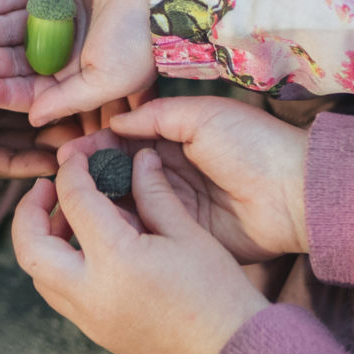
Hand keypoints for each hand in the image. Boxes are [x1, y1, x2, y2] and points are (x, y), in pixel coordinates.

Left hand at [0, 0, 154, 125]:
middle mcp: (64, 45)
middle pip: (20, 57)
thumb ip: (68, 100)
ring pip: (15, 25)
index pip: (34, 88)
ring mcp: (57, 11)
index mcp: (76, 74)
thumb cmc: (141, 42)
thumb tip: (34, 120)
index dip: (9, 91)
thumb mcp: (107, 81)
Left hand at [12, 149, 269, 353]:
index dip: (71, 172)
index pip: (74, 202)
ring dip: (42, 241)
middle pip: (29, 248)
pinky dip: (58, 265)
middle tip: (47, 188)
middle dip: (28, 212)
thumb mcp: (187, 233)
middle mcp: (91, 293)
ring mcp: (89, 319)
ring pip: (39, 276)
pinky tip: (87, 248)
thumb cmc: (216, 291)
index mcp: (116, 260)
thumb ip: (153, 193)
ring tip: (68, 217)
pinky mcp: (97, 333)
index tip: (76, 158)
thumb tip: (139, 159)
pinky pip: (60, 295)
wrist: (230, 351)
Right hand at [61, 99, 309, 262]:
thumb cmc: (254, 145)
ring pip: (126, 204)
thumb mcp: (203, 117)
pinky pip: (145, 231)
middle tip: (58, 178)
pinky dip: (120, 228)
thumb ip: (157, 117)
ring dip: (99, 202)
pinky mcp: (182, 236)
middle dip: (90, 175)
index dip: (97, 145)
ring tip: (67, 202)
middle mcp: (171, 173)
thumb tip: (115, 122)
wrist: (295, 194)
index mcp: (177, 140)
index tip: (68, 150)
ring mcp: (175, 206)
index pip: (126, 141)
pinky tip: (94, 226)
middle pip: (120, 174)